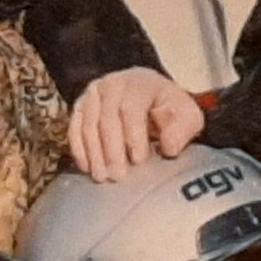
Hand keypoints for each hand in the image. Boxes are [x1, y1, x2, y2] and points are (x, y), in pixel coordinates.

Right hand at [68, 67, 204, 181]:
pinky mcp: (80, 106)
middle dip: (111, 150)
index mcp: (140, 83)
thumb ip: (182, 129)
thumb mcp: (186, 116)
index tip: (139, 160)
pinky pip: (74, 127)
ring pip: (88, 124)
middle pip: (107, 118)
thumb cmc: (169, 110)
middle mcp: (113, 84)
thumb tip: (169, 147)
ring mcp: (94, 94)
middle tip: (117, 177)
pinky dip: (79, 149)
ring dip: (94, 153)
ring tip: (101, 177)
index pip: (132, 109)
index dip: (133, 136)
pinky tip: (86, 168)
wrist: (149, 96)